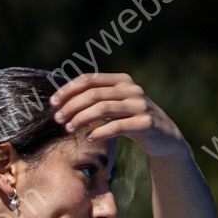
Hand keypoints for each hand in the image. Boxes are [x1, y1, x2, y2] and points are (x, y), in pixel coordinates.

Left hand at [49, 74, 185, 158]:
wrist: (164, 137)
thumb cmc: (132, 121)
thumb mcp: (116, 106)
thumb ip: (98, 100)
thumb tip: (64, 102)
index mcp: (122, 80)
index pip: (90, 79)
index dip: (69, 89)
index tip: (53, 102)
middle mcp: (131, 89)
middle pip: (94, 94)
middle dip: (72, 106)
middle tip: (58, 119)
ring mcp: (140, 105)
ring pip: (103, 108)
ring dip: (81, 118)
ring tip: (69, 128)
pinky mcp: (145, 123)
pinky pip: (117, 126)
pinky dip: (100, 132)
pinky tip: (89, 137)